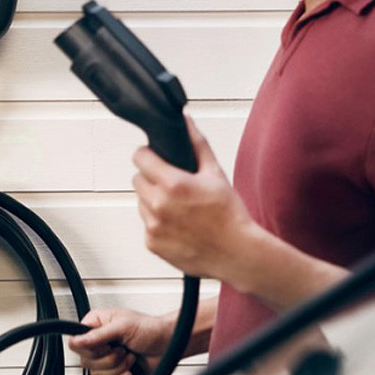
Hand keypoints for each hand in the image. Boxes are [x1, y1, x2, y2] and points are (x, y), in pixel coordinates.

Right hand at [67, 308, 173, 374]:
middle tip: (122, 349)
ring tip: (129, 357)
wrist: (167, 345)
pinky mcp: (113, 372)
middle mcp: (98, 341)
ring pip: (95, 374)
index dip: (89, 349)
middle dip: (109, 359)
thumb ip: (98, 335)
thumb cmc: (150, 329)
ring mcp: (105, 358)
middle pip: (85, 361)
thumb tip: (78, 340)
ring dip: (117, 369)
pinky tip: (129, 370)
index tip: (105, 346)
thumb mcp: (123, 327)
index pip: (76, 342)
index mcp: (96, 324)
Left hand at [135, 117, 348, 310]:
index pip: (140, 157)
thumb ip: (196, 144)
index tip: (157, 159)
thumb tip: (184, 121)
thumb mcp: (215, 173)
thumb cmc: (229, 213)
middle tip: (174, 185)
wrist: (237, 253)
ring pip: (141, 202)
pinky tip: (179, 225)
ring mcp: (153, 227)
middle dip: (152, 178)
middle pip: (138, 179)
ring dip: (154, 201)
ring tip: (179, 208)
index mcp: (172, 184)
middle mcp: (158, 205)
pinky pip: (147, 225)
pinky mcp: (153, 244)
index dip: (148, 155)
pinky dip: (158, 223)